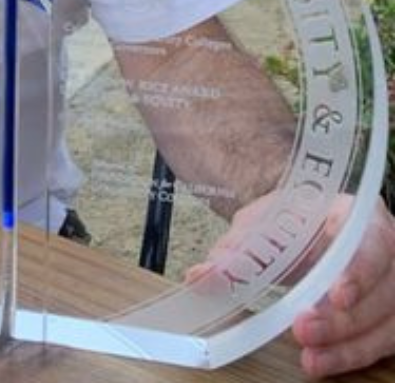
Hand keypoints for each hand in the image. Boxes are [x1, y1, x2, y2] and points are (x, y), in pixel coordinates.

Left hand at [186, 193, 394, 376]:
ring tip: (311, 359)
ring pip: (387, 323)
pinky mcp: (388, 315)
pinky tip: (323, 363)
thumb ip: (234, 250)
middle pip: (381, 289)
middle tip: (303, 329)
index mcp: (356, 214)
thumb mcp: (259, 227)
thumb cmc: (289, 223)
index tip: (337, 295)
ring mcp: (391, 284)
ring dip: (350, 345)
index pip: (372, 240)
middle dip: (344, 317)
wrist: (302, 228)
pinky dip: (353, 356)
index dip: (359, 270)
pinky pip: (383, 342)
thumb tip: (200, 278)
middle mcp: (385, 249)